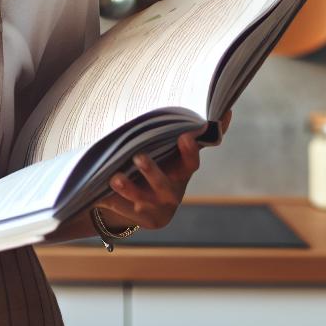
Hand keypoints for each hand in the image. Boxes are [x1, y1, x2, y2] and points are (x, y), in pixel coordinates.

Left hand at [94, 111, 230, 230]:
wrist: (151, 207)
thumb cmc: (166, 168)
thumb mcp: (178, 153)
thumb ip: (199, 135)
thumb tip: (226, 108)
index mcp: (183, 173)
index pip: (191, 163)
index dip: (189, 152)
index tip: (184, 137)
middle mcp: (172, 192)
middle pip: (165, 184)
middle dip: (152, 172)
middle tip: (139, 157)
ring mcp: (156, 207)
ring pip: (142, 199)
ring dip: (129, 188)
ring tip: (114, 177)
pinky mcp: (140, 218)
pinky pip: (124, 211)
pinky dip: (111, 202)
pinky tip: (98, 195)